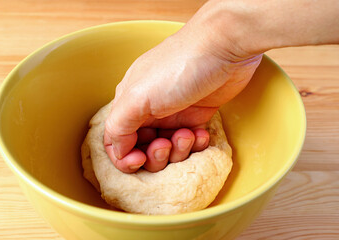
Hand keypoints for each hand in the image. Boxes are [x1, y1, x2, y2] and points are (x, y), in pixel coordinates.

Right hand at [103, 21, 261, 172]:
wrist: (224, 47)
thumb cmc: (179, 67)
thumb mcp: (138, 97)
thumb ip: (119, 126)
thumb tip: (117, 150)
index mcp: (128, 103)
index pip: (116, 140)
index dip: (124, 157)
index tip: (138, 161)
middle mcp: (148, 110)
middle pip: (143, 149)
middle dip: (155, 155)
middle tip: (167, 143)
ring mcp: (173, 113)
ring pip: (167, 149)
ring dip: (177, 150)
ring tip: (188, 134)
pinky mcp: (196, 115)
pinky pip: (190, 142)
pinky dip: (195, 144)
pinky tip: (202, 134)